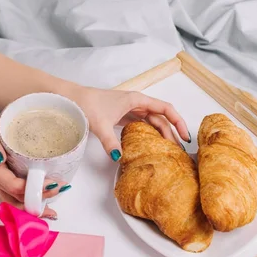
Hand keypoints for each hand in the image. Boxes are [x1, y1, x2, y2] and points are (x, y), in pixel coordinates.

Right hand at [0, 107, 64, 218]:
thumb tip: (0, 159)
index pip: (16, 186)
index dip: (35, 188)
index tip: (54, 183)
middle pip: (18, 199)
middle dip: (40, 200)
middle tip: (60, 191)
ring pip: (16, 201)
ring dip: (34, 205)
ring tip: (53, 208)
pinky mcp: (1, 177)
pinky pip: (14, 194)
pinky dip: (28, 200)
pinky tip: (41, 198)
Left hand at [67, 87, 190, 159]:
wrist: (71, 98)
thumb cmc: (86, 104)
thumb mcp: (100, 124)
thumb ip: (110, 141)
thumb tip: (119, 157)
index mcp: (137, 100)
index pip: (166, 109)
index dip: (178, 122)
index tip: (185, 137)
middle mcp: (136, 103)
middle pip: (161, 118)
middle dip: (171, 133)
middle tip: (177, 151)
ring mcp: (129, 109)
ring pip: (151, 122)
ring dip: (160, 134)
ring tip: (167, 151)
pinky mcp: (122, 116)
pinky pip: (140, 125)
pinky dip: (148, 134)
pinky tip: (150, 146)